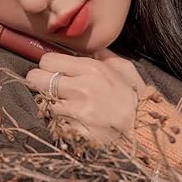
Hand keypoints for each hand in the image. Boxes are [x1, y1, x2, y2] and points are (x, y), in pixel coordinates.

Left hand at [26, 48, 146, 142]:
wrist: (144, 132)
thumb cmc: (134, 98)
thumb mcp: (124, 68)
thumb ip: (104, 55)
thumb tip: (90, 49)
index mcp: (90, 69)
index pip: (47, 61)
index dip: (48, 65)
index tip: (53, 70)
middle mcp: (80, 88)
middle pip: (37, 79)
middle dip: (39, 81)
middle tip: (49, 86)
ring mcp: (75, 112)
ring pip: (43, 102)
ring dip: (50, 103)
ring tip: (65, 105)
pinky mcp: (73, 131)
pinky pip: (54, 122)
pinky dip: (59, 121)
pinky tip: (72, 120)